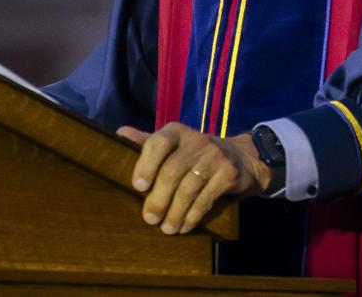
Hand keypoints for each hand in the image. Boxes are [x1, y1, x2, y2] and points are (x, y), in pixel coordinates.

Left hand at [118, 122, 272, 234]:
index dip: (146, 164)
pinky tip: (185, 226)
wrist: (243, 158)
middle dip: (158, 199)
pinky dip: (192, 216)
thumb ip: (148, 143)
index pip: (158, 142)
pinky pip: (206, 199)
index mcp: (177, 132)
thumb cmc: (197, 155)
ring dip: (175, 213)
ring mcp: (215, 156)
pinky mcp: (229, 173)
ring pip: (188, 189)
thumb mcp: (175, 146)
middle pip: (171, 171)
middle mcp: (197, 140)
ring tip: (167, 228)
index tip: (138, 187)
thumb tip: (119, 134)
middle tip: (150, 219)